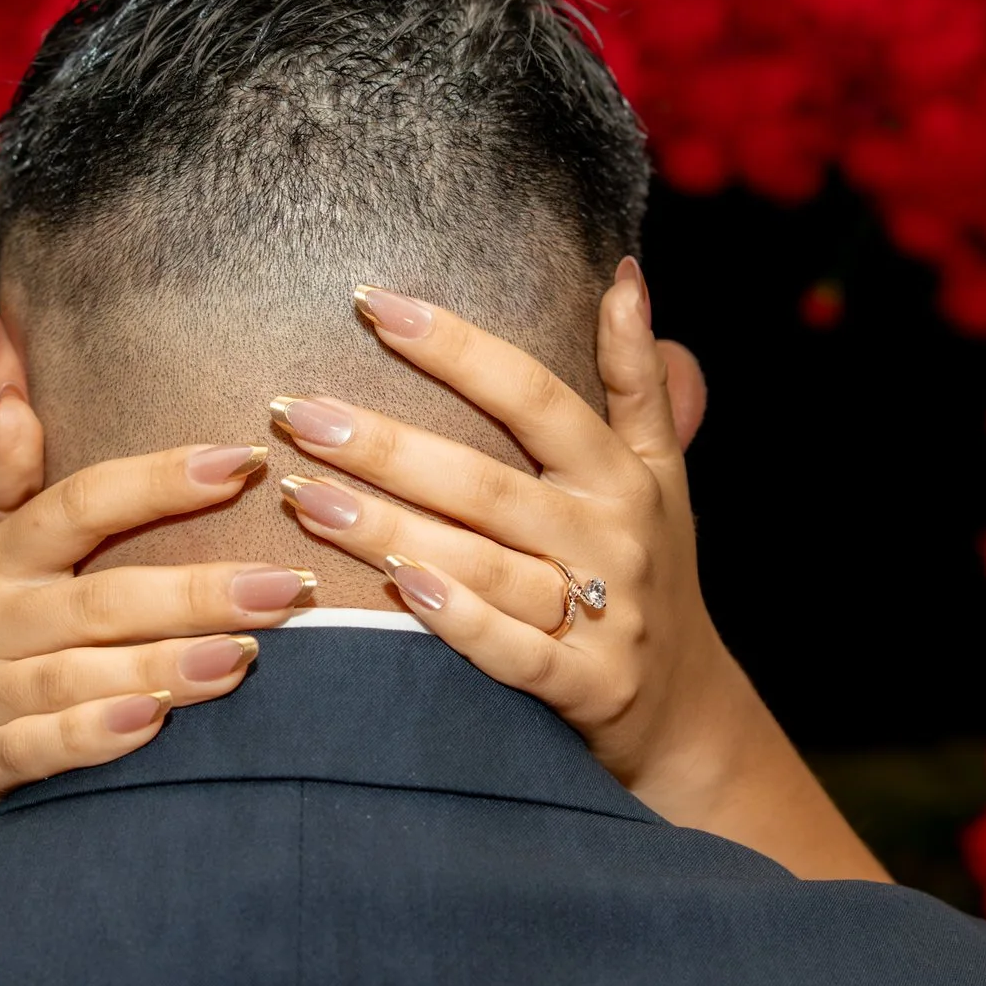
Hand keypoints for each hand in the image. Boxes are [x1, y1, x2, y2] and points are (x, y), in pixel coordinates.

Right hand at [0, 389, 313, 934]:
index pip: (78, 502)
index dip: (156, 480)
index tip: (244, 458)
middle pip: (95, 595)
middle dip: (195, 588)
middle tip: (290, 583)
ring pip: (73, 674)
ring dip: (160, 663)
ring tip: (246, 657)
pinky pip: (35, 750)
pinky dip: (91, 737)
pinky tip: (155, 725)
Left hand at [270, 263, 887, 880]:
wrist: (689, 710)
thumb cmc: (650, 568)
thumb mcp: (660, 470)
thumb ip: (636, 377)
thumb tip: (624, 274)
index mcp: (620, 475)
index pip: (533, 395)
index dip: (455, 348)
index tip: (371, 303)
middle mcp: (612, 538)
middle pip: (487, 482)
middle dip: (385, 445)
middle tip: (296, 411)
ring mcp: (602, 617)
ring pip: (484, 564)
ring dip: (389, 528)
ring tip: (304, 495)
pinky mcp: (586, 687)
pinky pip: (513, 652)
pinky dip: (456, 621)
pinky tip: (390, 587)